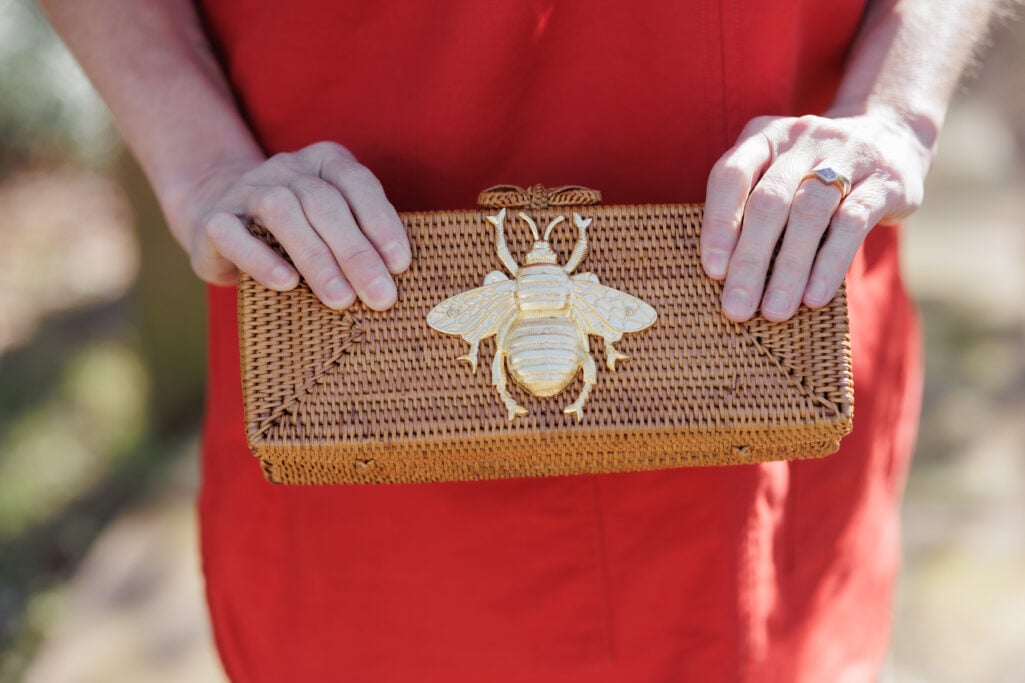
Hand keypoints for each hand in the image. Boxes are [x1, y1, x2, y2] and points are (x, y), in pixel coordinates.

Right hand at [176, 141, 409, 310]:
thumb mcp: (334, 225)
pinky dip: (261, 259)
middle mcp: (286, 168)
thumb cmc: (299, 233)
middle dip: (356, 253)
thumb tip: (396, 280)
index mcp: (325, 162)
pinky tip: (287, 284)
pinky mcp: (213, 219)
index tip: (400, 265)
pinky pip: (233, 234)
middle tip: (380, 297)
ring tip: (341, 299)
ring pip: (282, 211)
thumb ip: (363, 238)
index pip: (358, 183)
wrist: (221, 222)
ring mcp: (247, 189)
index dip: (381, 222)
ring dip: (316, 259)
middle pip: (324, 203)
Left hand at [700, 112, 930, 321]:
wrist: (892, 135)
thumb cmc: (812, 174)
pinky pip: (853, 223)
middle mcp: (802, 138)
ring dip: (789, 269)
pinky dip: (829, 264)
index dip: (719, 224)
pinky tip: (814, 297)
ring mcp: (847, 154)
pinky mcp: (884, 180)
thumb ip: (748, 209)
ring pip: (810, 213)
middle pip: (769, 201)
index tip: (713, 271)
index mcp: (764, 136)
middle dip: (750, 260)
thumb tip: (723, 277)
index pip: (731, 175)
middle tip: (737, 308)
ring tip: (774, 311)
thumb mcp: (777, 174)